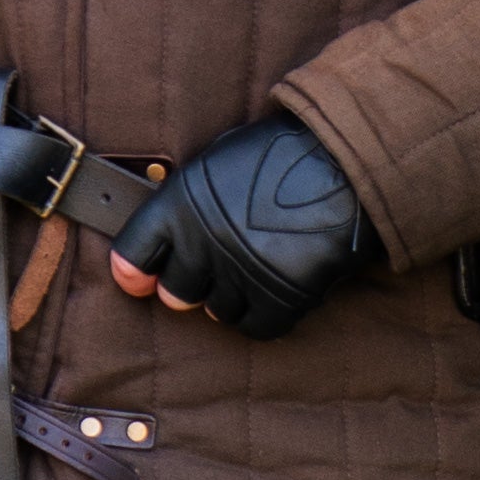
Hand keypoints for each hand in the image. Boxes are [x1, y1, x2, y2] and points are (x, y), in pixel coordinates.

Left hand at [107, 114, 377, 337]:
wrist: (344, 161)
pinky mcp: (279, 297)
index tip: (137, 280)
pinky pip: (256, 326)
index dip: (134, 270)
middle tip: (214, 271)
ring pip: (217, 311)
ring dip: (232, 297)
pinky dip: (263, 314)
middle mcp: (204, 242)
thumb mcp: (218, 161)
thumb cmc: (281, 153)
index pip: (135, 253)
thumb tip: (168, 237)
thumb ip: (187, 202)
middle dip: (191, 284)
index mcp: (181, 204)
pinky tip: (274, 290)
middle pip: (176, 291)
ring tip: (254, 269)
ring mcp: (241, 273)